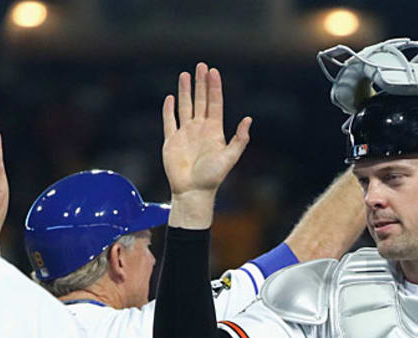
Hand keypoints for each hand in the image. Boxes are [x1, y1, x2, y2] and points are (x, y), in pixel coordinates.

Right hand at [162, 63, 251, 198]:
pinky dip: (169, 110)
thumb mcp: (230, 158)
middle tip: (201, 65)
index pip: (214, 103)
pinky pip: (169, 121)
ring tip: (185, 74)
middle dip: (200, 83)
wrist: (193, 192)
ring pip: (185, 106)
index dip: (214, 87)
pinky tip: (170, 98)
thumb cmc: (212, 178)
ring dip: (185, 91)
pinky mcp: (172, 141)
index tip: (213, 71)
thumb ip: (240, 139)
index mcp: (214, 131)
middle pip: (200, 100)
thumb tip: (248, 119)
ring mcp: (185, 134)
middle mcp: (200, 129)